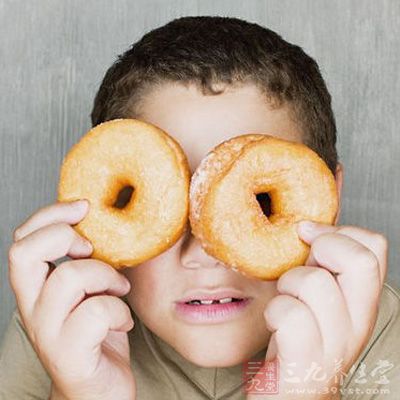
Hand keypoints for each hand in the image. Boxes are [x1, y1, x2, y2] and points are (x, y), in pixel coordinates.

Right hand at [8, 201, 135, 399]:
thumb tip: (106, 222)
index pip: (23, 239)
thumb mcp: (91, 289)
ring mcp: (47, 332)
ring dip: (105, 276)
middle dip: (65, 236)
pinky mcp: (68, 354)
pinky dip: (119, 310)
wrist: (99, 390)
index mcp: (37, 287)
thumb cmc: (98, 332)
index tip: (84, 207)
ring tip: (119, 288)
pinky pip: (95, 313)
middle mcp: (32, 307)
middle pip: (24, 252)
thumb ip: (88, 261)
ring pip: (69, 278)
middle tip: (92, 249)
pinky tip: (124, 320)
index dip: (50, 215)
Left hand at [246, 221, 387, 398]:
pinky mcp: (307, 365)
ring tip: (284, 299)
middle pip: (360, 260)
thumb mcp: (313, 296)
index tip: (308, 236)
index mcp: (359, 300)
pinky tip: (274, 323)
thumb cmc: (296, 340)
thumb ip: (318, 265)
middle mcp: (357, 322)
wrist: (290, 397)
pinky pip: (291, 316)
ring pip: (315, 282)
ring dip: (287, 284)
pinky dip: (275, 312)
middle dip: (321, 247)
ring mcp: (335, 345)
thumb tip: (307, 228)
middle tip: (300, 264)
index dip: (338, 231)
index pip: (374, 246)